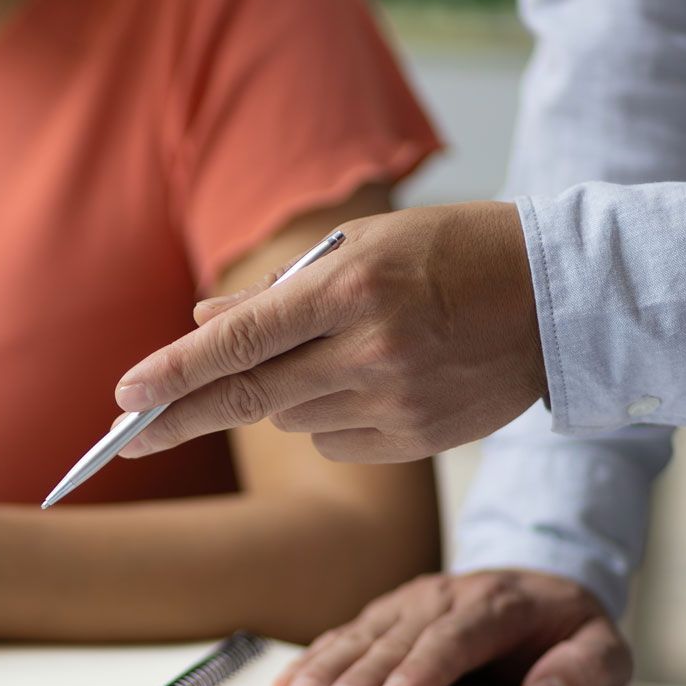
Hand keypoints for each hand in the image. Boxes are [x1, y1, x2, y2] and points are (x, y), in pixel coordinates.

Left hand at [113, 202, 544, 462]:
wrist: (560, 299)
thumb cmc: (455, 252)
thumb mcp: (365, 246)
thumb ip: (279, 291)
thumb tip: (203, 321)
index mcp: (353, 290)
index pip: (240, 343)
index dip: (174, 374)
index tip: (124, 396)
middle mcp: (370, 351)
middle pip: (248, 398)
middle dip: (179, 416)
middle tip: (125, 438)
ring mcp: (395, 403)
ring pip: (290, 418)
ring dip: (280, 394)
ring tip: (335, 351)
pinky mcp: (416, 439)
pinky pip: (334, 440)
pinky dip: (326, 416)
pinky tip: (371, 380)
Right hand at [273, 570, 629, 685]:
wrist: (544, 587)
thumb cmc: (568, 631)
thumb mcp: (607, 651)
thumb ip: (583, 673)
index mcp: (499, 605)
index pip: (454, 639)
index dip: (420, 671)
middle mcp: (447, 597)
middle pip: (397, 639)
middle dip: (360, 679)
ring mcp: (412, 602)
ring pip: (363, 635)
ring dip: (327, 669)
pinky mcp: (389, 613)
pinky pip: (348, 634)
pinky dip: (316, 658)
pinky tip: (289, 685)